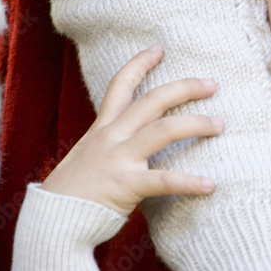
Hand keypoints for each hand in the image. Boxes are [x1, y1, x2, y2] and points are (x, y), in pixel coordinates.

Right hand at [42, 45, 221, 214]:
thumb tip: (134, 138)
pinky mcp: (126, 186)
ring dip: (196, 124)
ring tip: (219, 124)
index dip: (140, 64)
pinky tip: (211, 184)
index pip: (121, 85)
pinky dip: (189, 182)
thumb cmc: (72, 193)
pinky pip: (164, 180)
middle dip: (184, 88)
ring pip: (164, 130)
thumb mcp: (88, 156)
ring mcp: (119, 159)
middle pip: (153, 100)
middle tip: (212, 83)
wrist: (51, 222)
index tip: (159, 49)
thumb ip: (111, 143)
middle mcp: (111, 137)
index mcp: (102, 128)